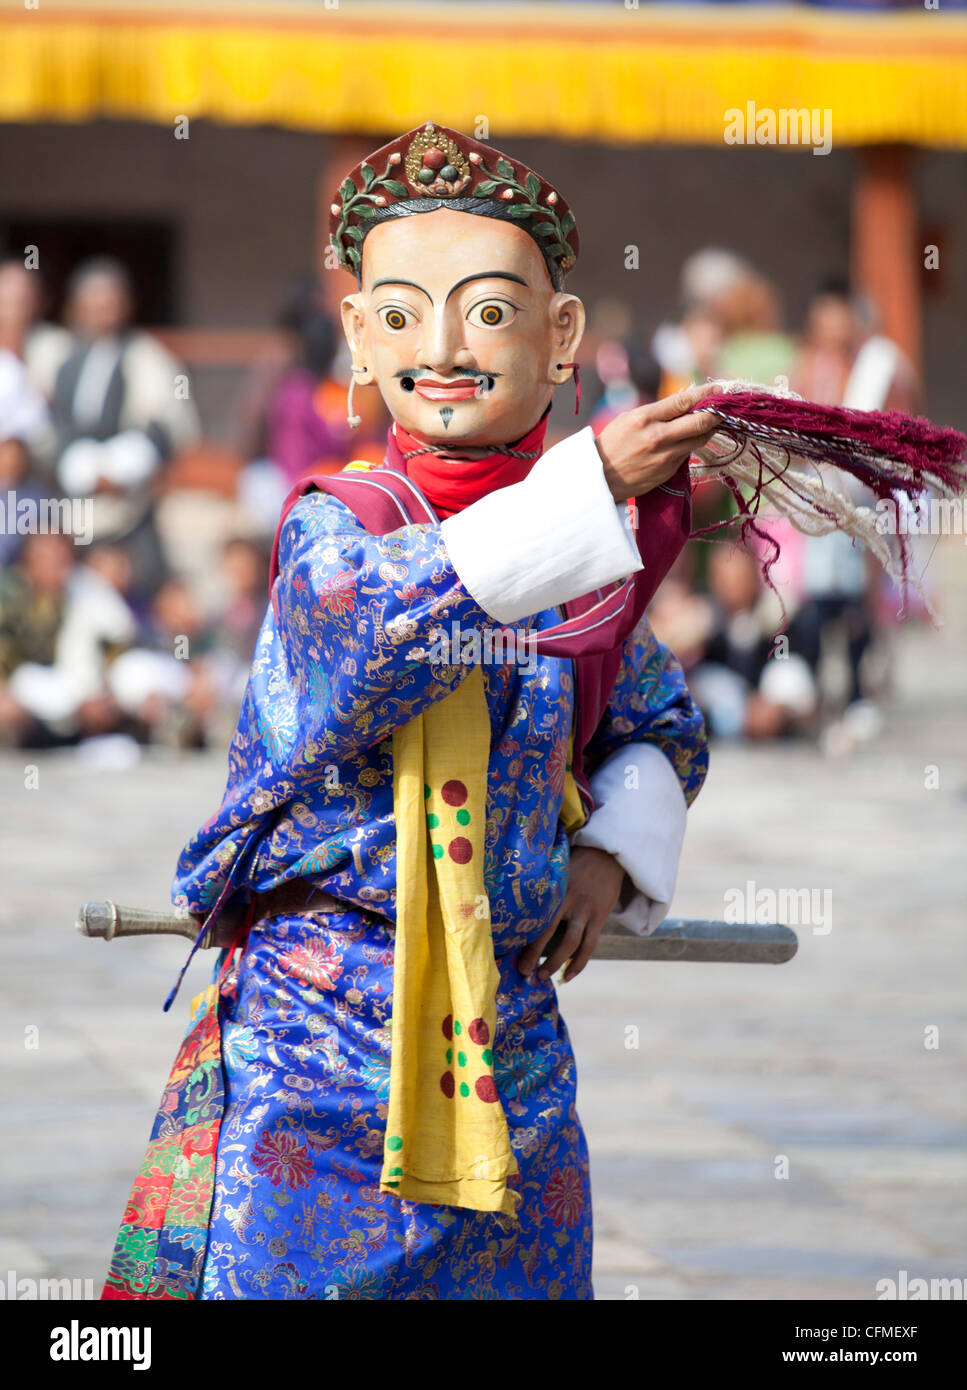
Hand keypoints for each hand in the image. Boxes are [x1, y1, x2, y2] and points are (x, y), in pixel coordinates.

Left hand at [517, 847, 626, 983]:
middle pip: (548, 931)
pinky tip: (568, 976)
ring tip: (541, 976)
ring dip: (555, 963)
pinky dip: (579, 963)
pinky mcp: (600, 917)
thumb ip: (542, 884)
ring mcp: (586, 911)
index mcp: (554, 888)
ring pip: (570, 943)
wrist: (608, 855)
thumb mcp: (557, 868)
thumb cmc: (576, 862)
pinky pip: (589, 946)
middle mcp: (569, 900)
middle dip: (533, 954)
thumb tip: (515, 898)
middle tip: (522, 970)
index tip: (508, 949)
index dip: (522, 933)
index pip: (535, 914)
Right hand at [595, 382, 723, 503]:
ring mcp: (665, 456)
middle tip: (726, 407)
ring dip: (710, 429)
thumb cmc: (613, 443)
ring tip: (714, 422)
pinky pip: (687, 454)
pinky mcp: (668, 471)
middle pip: (700, 422)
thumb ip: (658, 412)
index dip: (705, 394)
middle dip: (717, 413)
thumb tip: (687, 404)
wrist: (599, 477)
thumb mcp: (629, 419)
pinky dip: (692, 444)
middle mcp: (658, 436)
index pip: (683, 401)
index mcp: (645, 417)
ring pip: (699, 439)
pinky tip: (693, 439)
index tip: (719, 389)